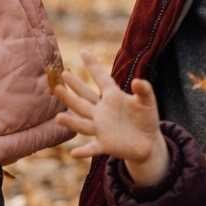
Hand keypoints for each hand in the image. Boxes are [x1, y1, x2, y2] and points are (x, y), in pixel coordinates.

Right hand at [56, 58, 168, 185]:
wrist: (147, 142)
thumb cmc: (146, 118)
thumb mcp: (148, 102)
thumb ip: (144, 91)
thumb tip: (138, 82)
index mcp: (112, 96)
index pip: (101, 78)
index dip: (93, 65)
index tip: (83, 51)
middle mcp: (101, 111)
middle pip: (83, 99)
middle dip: (73, 89)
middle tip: (61, 76)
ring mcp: (101, 128)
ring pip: (82, 122)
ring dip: (71, 121)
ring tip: (58, 117)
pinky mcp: (105, 144)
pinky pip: (93, 148)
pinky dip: (84, 151)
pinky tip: (74, 153)